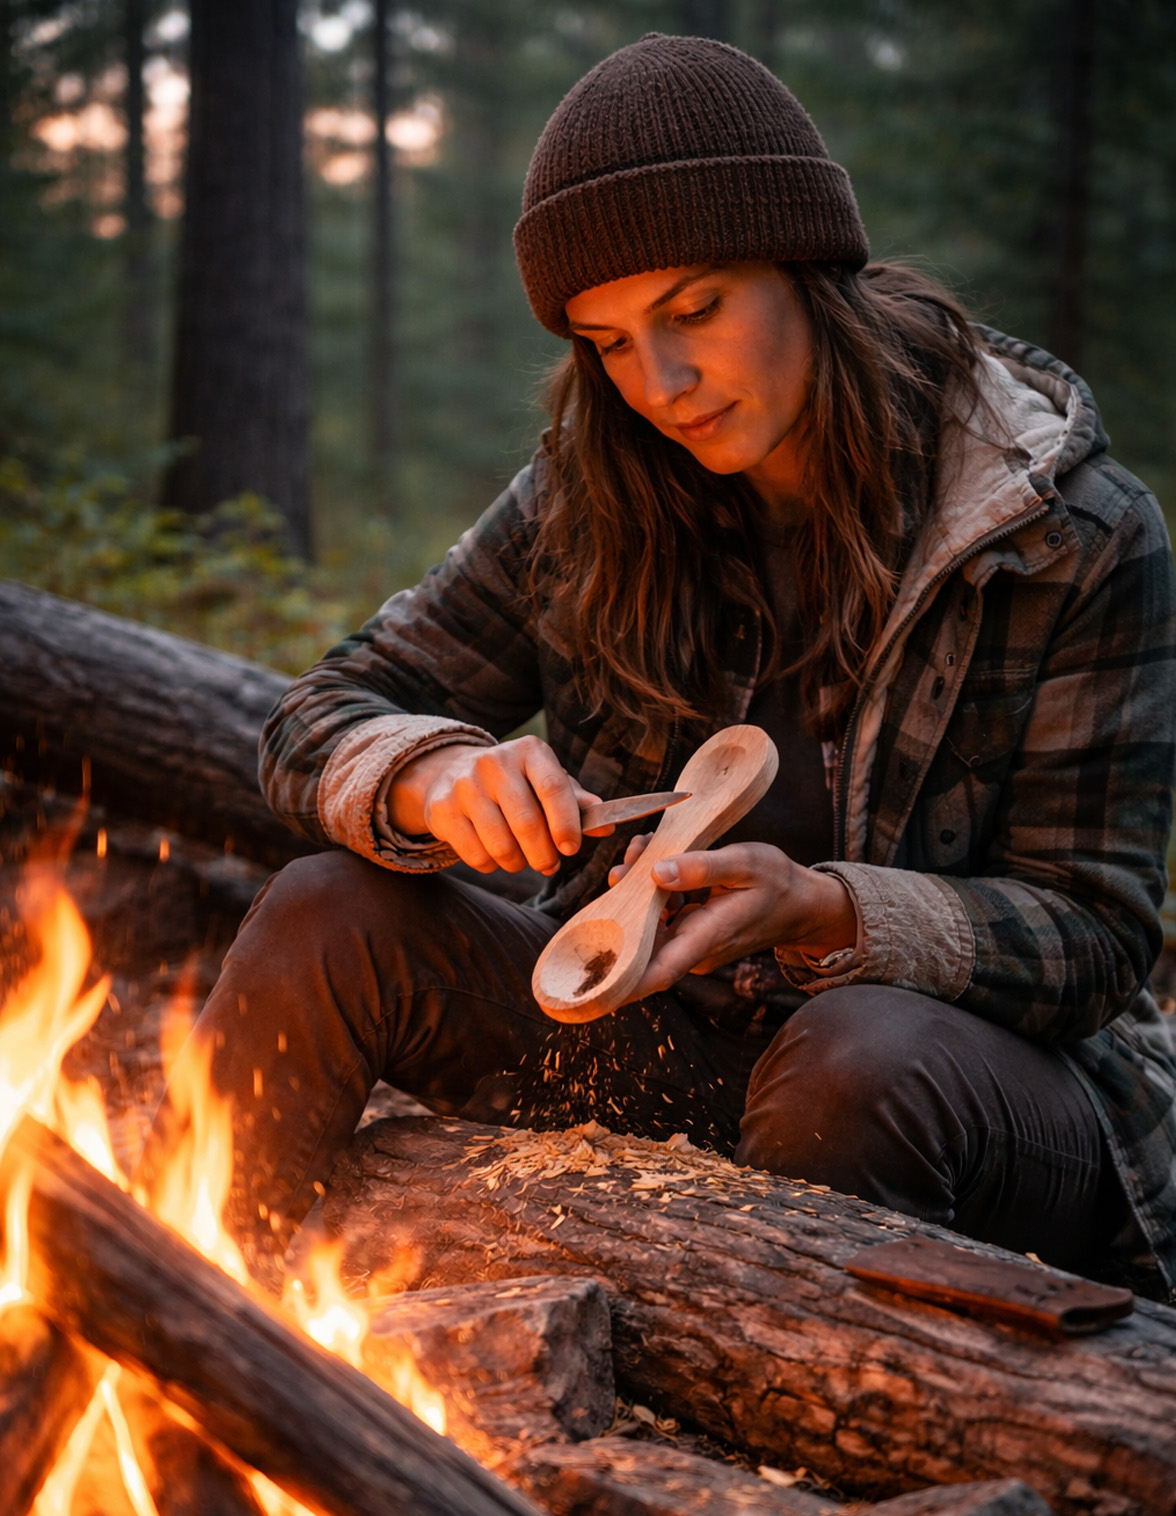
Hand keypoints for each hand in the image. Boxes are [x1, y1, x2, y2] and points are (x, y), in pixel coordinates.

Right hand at [387, 736, 604, 874]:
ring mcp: (464, 784)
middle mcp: (494, 762)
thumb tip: (608, 826)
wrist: (452, 771)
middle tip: (549, 865)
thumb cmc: (515, 783)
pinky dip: (491, 865)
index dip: (566, 823)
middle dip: (543, 854)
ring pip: (500, 844)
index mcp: (529, 751)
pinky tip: (494, 857)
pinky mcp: (442, 808)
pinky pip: (475, 854)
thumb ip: (576, 803)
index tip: (571, 849)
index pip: (553, 788)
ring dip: (517, 863)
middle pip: (527, 822)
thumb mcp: (546, 781)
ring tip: (521, 861)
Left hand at [609, 839, 856, 1000]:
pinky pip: (658, 916)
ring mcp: (689, 942)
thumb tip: (656, 873)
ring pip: (646, 923)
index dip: (619, 979)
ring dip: (636, 889)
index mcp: (705, 938)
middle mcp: (692, 949)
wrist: (801, 904)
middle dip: (622, 902)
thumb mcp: (746, 863)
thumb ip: (701, 868)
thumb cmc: (778, 884)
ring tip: (642, 849)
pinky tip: (654, 859)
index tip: (588, 979)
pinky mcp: (688, 932)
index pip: (655, 971)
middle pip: (640, 938)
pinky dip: (652, 890)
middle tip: (627, 860)